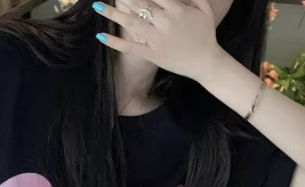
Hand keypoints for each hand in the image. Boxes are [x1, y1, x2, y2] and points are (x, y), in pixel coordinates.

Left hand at [93, 0, 223, 81]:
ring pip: (132, 22)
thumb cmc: (205, 35)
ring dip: (113, 14)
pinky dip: (115, 43)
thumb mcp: (205, 10)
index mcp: (177, 9)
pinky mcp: (153, 54)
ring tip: (98, 6)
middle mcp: (165, 22)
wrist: (206, 63)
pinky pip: (131, 47)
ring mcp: (157, 39)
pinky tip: (101, 36)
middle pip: (140, 3)